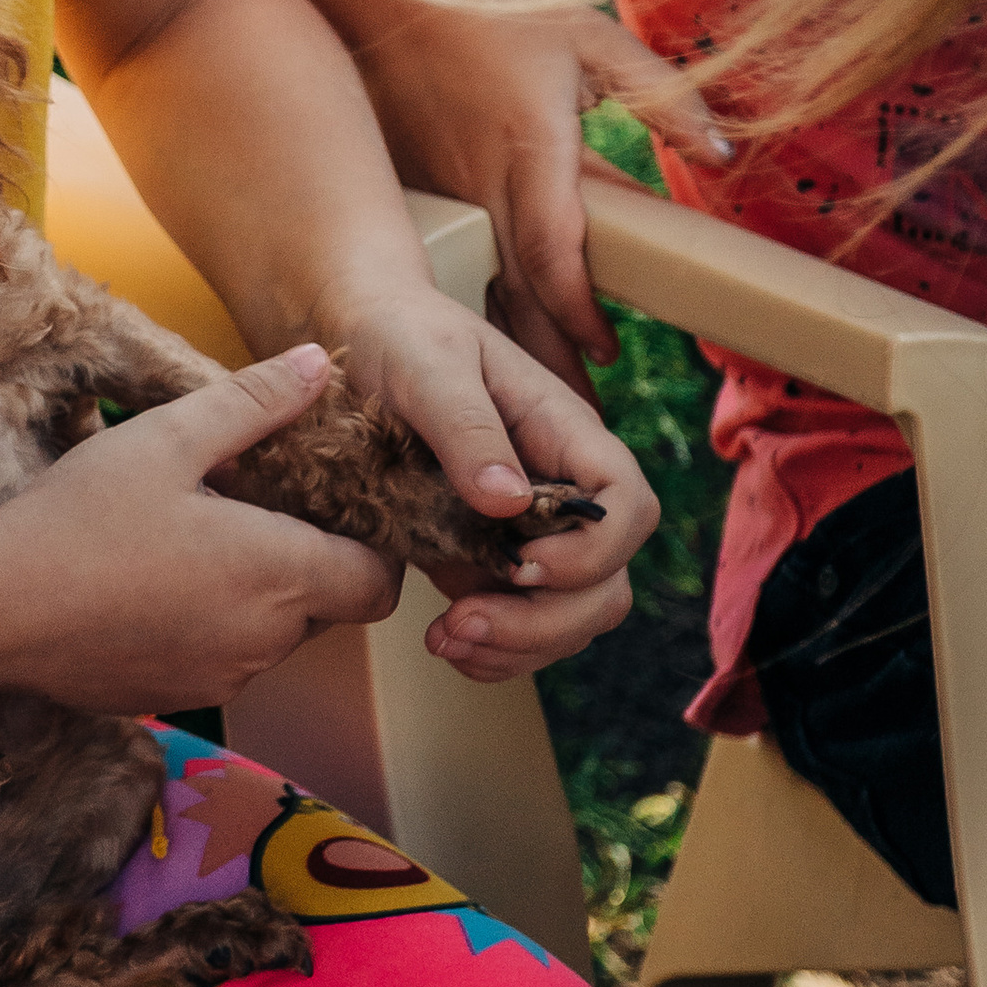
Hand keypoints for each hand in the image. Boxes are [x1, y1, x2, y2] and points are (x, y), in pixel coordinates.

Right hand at [0, 347, 399, 714]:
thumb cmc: (79, 519)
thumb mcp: (167, 439)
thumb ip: (255, 402)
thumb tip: (319, 365)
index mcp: (279, 574)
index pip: (378, 585)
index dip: (372, 548)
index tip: (331, 509)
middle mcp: (263, 642)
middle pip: (328, 610)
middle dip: (308, 562)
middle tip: (252, 509)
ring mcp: (220, 679)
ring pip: (272, 637)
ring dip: (256, 596)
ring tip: (195, 541)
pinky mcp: (176, 699)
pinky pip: (221, 661)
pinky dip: (209, 627)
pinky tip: (153, 585)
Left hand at [325, 289, 654, 680]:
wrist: (359, 341)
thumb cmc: (400, 335)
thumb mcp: (427, 363)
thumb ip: (467, 426)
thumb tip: (510, 501)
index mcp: (563, 433)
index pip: (627, 504)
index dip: (596, 550)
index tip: (524, 564)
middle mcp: (560, 489)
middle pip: (607, 582)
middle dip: (547, 621)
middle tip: (462, 625)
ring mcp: (529, 532)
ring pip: (572, 616)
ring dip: (519, 646)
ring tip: (446, 640)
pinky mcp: (488, 560)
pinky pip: (521, 626)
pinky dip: (493, 651)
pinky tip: (444, 642)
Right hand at [343, 0, 729, 391]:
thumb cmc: (497, 12)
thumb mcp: (593, 39)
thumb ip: (663, 97)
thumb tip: (720, 155)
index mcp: (531, 151)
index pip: (555, 253)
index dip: (580, 312)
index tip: (609, 354)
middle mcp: (483, 186)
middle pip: (516, 298)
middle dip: (548, 367)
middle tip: (576, 434)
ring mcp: (443, 196)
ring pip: (477, 295)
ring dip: (505, 357)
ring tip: (529, 417)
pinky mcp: (418, 196)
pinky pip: (449, 269)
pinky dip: (468, 317)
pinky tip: (479, 354)